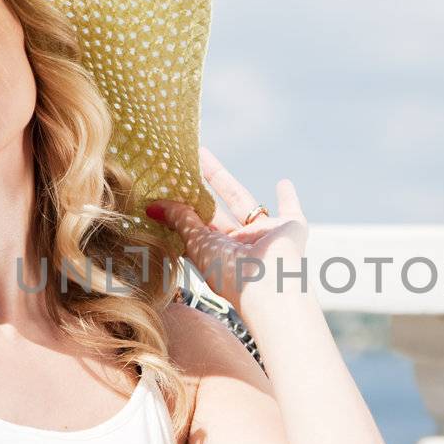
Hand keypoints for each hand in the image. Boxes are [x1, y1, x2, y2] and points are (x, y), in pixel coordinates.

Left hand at [144, 146, 307, 310]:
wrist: (272, 287)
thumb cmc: (232, 274)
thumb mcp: (199, 244)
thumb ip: (180, 220)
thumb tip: (152, 207)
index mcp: (217, 254)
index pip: (196, 227)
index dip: (183, 209)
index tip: (167, 189)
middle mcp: (240, 246)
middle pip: (217, 209)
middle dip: (200, 187)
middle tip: (186, 162)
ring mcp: (264, 237)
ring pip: (243, 203)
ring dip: (225, 182)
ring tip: (205, 157)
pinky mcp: (290, 229)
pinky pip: (291, 210)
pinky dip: (289, 199)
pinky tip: (284, 183)